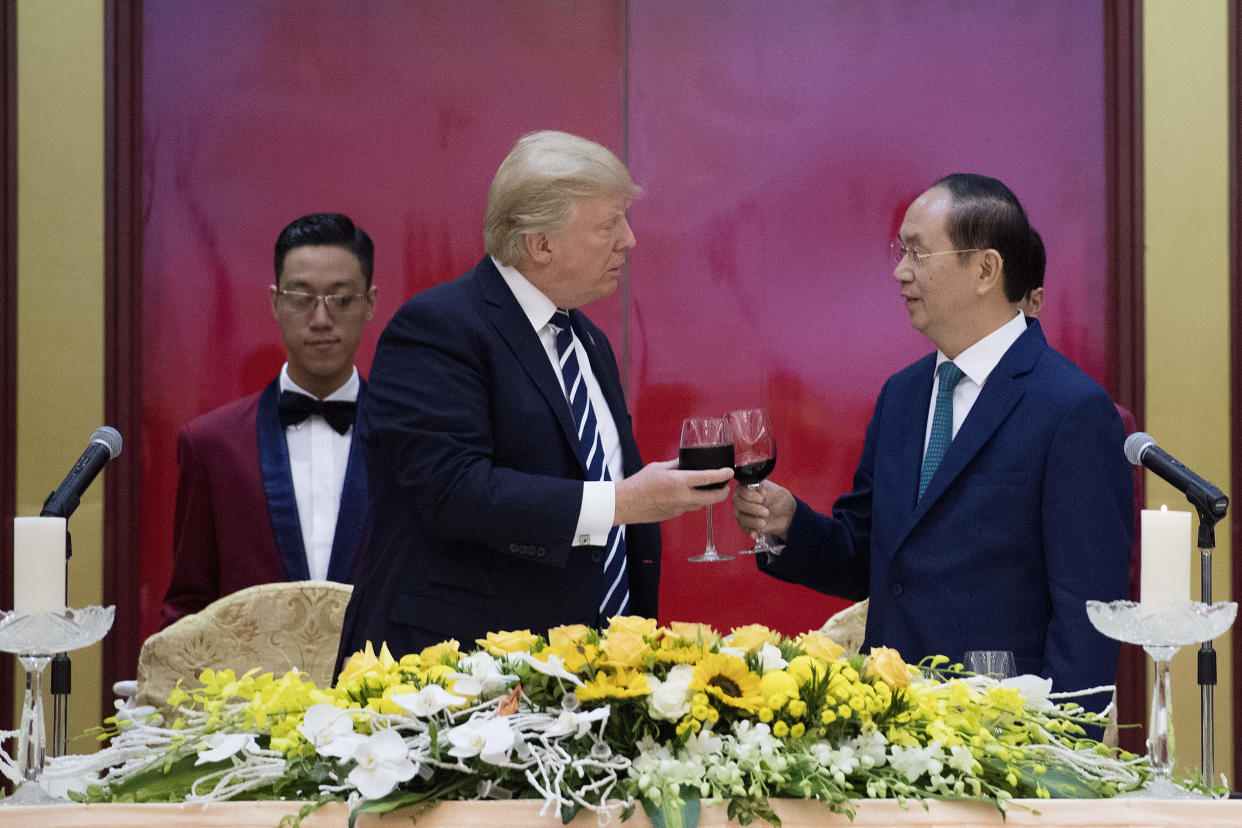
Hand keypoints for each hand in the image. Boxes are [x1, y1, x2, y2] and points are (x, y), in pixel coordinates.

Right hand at [614, 459, 732, 524]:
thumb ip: (677, 464)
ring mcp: (680, 508)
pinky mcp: (675, 515)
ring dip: (709, 497)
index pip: (708, 478)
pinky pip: (690, 508)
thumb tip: (688, 461)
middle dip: (723, 492)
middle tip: (726, 486)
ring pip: (702, 504)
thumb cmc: (639, 484)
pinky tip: (689, 495)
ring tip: (709, 489)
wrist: (626, 503)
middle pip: (713, 498)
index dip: (722, 475)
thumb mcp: (659, 467)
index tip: (729, 472)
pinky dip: (694, 501)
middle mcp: (682, 497)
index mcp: (679, 481)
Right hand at [733, 479, 793, 539]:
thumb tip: (759, 491)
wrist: (787, 515)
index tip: (761, 499)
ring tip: (764, 523)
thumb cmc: (780, 500)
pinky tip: (757, 532)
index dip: (749, 495)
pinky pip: (743, 528)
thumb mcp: (776, 492)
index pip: (741, 489)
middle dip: (752, 509)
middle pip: (738, 503)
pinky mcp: (745, 524)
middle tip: (766, 512)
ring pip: (740, 516)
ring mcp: (743, 512)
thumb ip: (766, 490)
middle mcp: (743, 499)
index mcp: (749, 488)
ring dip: (752, 521)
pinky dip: (751, 530)